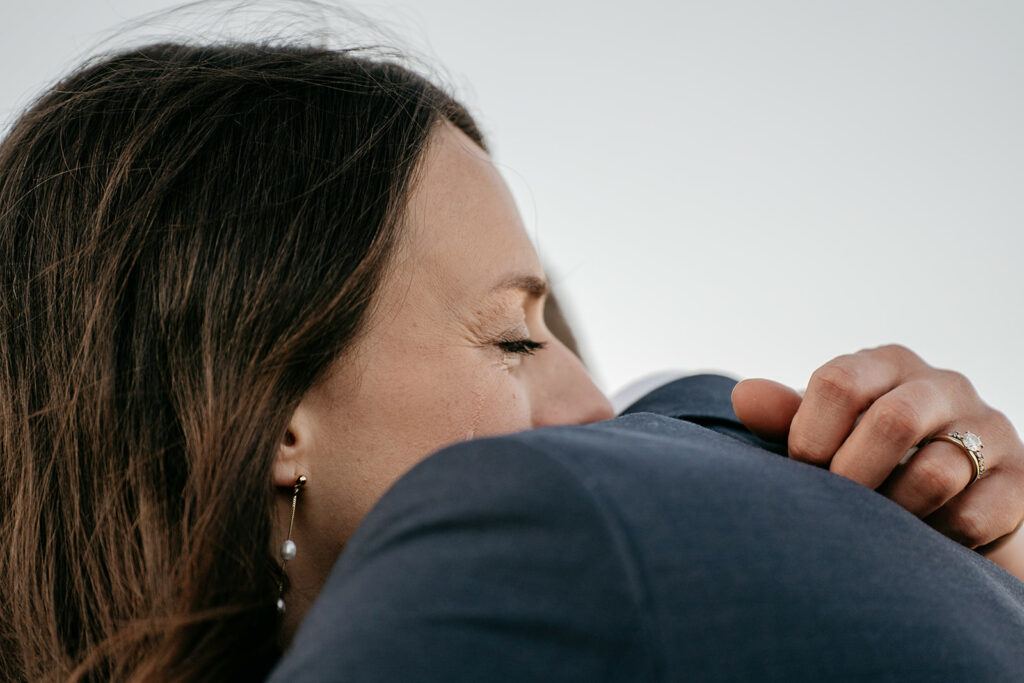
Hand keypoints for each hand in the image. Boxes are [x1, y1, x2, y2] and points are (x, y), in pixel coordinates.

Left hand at [731, 345, 1023, 551]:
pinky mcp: (1019, 480)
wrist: (954, 502)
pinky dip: (935, 536)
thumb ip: (786, 415)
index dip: (809, 436)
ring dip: (892, 511)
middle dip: (850, 476)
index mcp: (888, 364)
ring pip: (933, 474)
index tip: (801, 472)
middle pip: (892, 422)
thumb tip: (743, 396)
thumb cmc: (872, 459)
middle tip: (834, 505)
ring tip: (877, 522)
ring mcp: (989, 429)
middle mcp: (943, 385)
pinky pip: (971, 516)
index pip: (838, 382)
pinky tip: (921, 536)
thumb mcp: (827, 432)